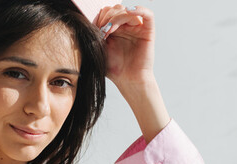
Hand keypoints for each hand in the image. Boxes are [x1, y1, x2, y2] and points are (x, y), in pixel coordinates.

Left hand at [95, 5, 168, 142]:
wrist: (127, 80)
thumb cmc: (114, 68)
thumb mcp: (99, 48)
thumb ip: (95, 34)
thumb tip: (88, 20)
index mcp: (115, 29)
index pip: (107, 12)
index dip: (100, 17)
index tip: (96, 30)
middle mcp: (126, 26)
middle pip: (116, 9)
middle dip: (107, 17)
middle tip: (103, 32)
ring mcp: (137, 28)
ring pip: (127, 11)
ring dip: (116, 17)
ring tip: (110, 30)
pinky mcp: (148, 31)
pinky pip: (147, 14)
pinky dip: (139, 9)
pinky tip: (130, 12)